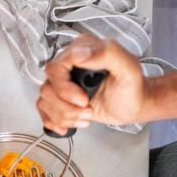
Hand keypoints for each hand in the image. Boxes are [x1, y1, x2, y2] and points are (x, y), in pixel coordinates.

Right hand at [37, 34, 151, 134]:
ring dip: (64, 116)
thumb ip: (108, 54)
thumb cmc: (133, 88)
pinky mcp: (60, 99)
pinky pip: (43, 110)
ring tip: (86, 117)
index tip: (84, 100)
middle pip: (47, 88)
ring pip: (44, 101)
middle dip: (65, 107)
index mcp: (81, 50)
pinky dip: (54, 122)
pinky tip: (69, 126)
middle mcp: (68, 64)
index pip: (55, 68)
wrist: (133, 106)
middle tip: (87, 112)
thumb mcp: (129, 68)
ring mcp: (62, 82)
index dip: (65, 89)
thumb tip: (80, 53)